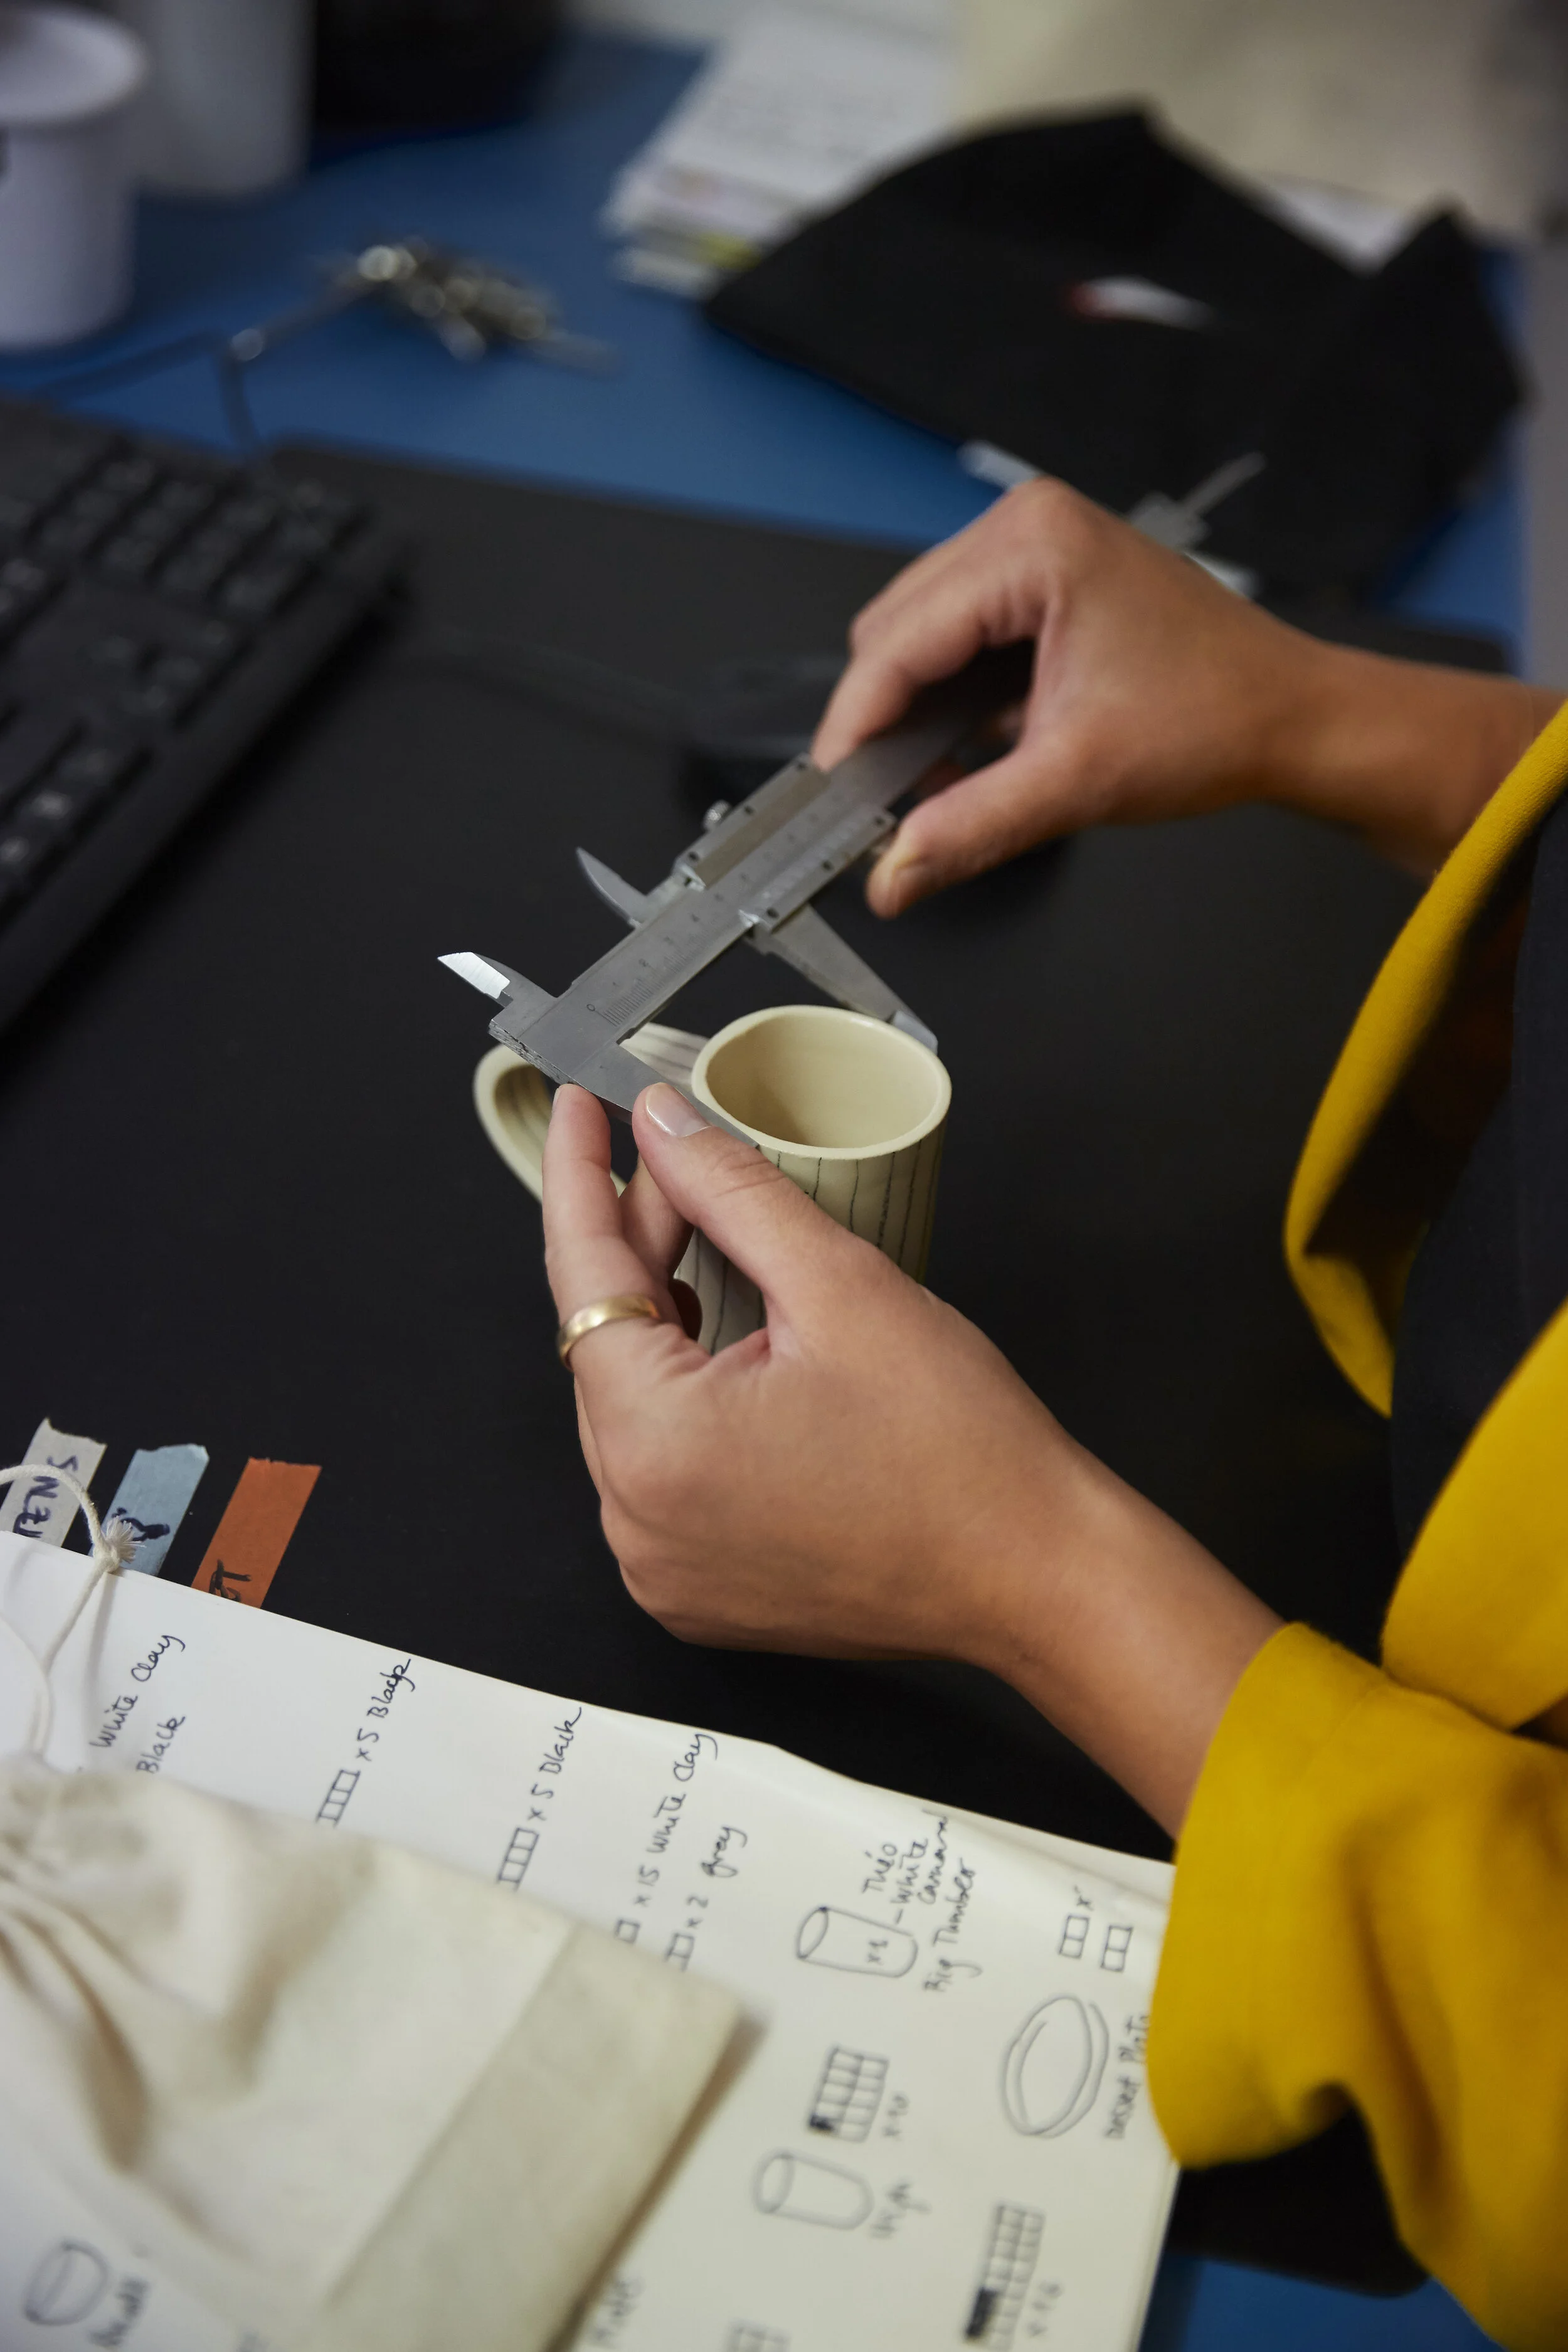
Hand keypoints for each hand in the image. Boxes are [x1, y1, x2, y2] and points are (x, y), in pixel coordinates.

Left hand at [542, 1080, 1279, 1833]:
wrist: (1036, 1576)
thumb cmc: (960, 1449)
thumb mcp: (842, 1286)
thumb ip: (732, 1192)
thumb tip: (662, 1124)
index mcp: (655, 1444)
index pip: (582, 1278)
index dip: (577, 1177)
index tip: (576, 1108)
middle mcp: (633, 1520)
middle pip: (603, 1344)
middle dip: (640, 1246)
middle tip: (685, 1166)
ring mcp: (660, 1566)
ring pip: (628, 1406)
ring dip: (663, 1325)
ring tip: (715, 1252)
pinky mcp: (694, 1589)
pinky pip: (658, 1470)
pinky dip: (682, 1402)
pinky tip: (729, 1353)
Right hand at [813, 478, 1559, 905]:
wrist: (1293, 717)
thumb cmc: (1217, 721)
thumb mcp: (1079, 781)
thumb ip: (972, 827)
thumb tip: (892, 875)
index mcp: (1032, 547)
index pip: (900, 640)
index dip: (855, 725)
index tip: (830, 795)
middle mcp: (1027, 527)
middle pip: (897, 630)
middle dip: (885, 719)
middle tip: (883, 804)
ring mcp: (1036, 548)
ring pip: (922, 636)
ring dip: (919, 712)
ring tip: (937, 785)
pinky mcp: (1047, 580)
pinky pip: (963, 637)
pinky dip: (953, 699)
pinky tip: (971, 753)